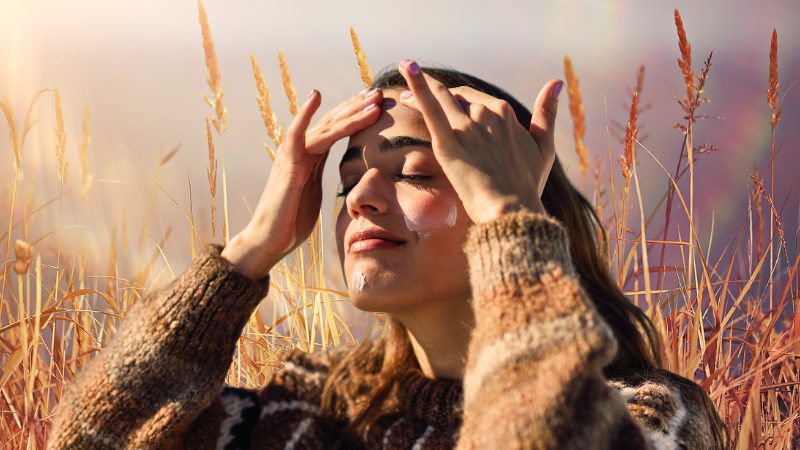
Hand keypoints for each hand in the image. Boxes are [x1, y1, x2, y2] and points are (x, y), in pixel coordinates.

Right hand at [222, 88, 383, 278]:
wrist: (269, 240)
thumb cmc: (291, 221)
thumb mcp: (314, 193)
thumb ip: (322, 177)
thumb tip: (340, 176)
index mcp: (309, 157)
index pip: (335, 129)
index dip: (355, 114)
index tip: (376, 102)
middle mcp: (300, 150)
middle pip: (332, 122)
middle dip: (356, 106)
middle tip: (378, 92)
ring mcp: (292, 156)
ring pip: (324, 127)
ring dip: (349, 112)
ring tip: (370, 99)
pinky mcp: (287, 167)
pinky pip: (296, 136)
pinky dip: (305, 114)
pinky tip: (316, 96)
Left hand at [396, 60, 561, 223]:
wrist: (512, 211)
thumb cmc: (527, 185)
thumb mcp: (543, 146)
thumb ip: (547, 113)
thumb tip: (556, 83)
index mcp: (505, 113)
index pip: (475, 99)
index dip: (457, 98)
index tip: (444, 99)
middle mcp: (486, 114)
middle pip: (455, 97)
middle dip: (436, 92)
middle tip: (412, 93)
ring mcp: (466, 127)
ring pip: (440, 97)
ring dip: (419, 85)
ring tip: (405, 73)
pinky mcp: (448, 143)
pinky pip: (430, 108)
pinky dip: (418, 86)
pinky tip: (406, 68)